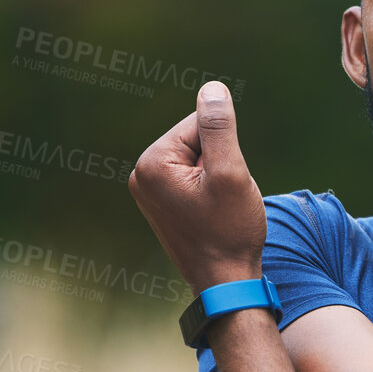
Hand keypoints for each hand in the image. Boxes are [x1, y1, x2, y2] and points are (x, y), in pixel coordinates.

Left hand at [129, 81, 264, 291]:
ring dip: (218, 177)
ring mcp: (149, 190)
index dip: (225, 149)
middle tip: (223, 200)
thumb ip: (219, 127)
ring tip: (218, 209)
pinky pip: (193, 177)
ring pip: (198, 159)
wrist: (226, 282)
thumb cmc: (229, 231)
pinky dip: (211, 189)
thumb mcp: (230, 173)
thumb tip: (212, 89)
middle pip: (196, 140)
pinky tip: (212, 214)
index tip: (224, 186)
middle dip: (219, 162)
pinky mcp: (161, 202)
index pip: (200, 124)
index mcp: (152, 163)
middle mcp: (141, 174)